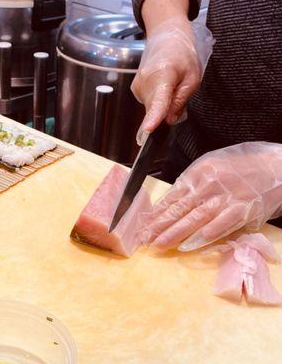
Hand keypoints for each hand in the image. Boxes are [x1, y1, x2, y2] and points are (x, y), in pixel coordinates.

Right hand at [131, 18, 213, 144]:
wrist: (166, 38)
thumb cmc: (182, 55)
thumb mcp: (193, 78)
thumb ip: (181, 100)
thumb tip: (169, 119)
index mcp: (163, 74)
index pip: (158, 101)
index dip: (154, 117)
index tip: (148, 129)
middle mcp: (145, 81)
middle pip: (155, 108)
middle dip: (168, 109)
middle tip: (179, 91)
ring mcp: (138, 85)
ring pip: (152, 106)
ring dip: (164, 103)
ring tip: (171, 85)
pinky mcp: (135, 88)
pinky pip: (149, 102)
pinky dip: (158, 100)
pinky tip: (163, 86)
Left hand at [143, 142, 281, 251]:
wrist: (276, 165)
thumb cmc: (242, 166)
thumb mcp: (212, 165)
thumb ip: (193, 183)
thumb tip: (171, 203)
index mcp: (199, 172)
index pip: (172, 196)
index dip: (157, 212)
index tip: (143, 224)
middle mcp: (210, 184)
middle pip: (180, 208)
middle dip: (160, 225)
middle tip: (144, 238)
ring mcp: (227, 197)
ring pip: (195, 218)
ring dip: (175, 233)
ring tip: (159, 244)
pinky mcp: (244, 209)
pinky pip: (221, 224)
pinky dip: (204, 235)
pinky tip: (189, 245)